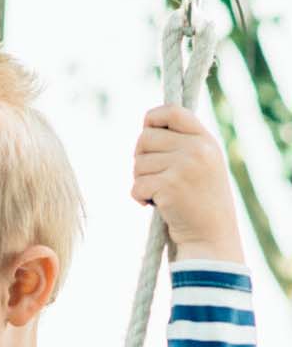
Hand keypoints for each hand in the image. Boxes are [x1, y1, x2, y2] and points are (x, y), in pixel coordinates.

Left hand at [131, 104, 243, 262]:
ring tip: (160, 193)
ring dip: (141, 181)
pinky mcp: (170, 186)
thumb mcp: (202, 163)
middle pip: (144, 137)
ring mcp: (184, 166)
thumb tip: (146, 126)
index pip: (172, 111)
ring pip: (137, 163)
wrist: (210, 235)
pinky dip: (139, 197)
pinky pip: (136, 185)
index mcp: (205, 139)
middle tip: (153, 176)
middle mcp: (197, 149)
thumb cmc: (200, 200)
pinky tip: (155, 205)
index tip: (148, 136)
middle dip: (141, 158)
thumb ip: (182, 143)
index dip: (152, 119)